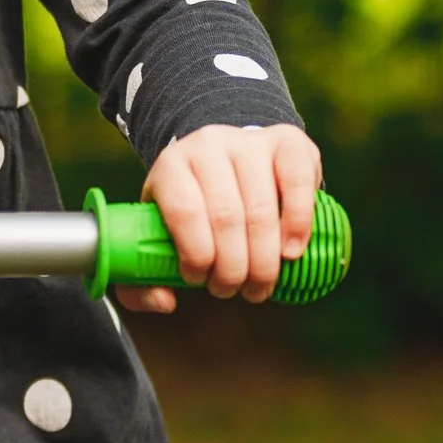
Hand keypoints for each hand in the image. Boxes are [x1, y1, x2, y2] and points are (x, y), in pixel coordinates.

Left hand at [120, 122, 321, 311]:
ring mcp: (251, 142)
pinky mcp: (289, 142)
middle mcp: (209, 146)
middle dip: (232, 268)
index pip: (184, 212)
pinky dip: (298, 225)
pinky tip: (290, 253)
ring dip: (264, 260)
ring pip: (261, 209)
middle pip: (226, 216)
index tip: (199, 279)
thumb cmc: (192, 203)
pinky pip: (299, 184)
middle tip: (232, 290)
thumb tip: (165, 300)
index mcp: (172, 165)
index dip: (195, 254)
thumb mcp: (157, 225)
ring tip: (259, 285)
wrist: (225, 155)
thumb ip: (144, 271)